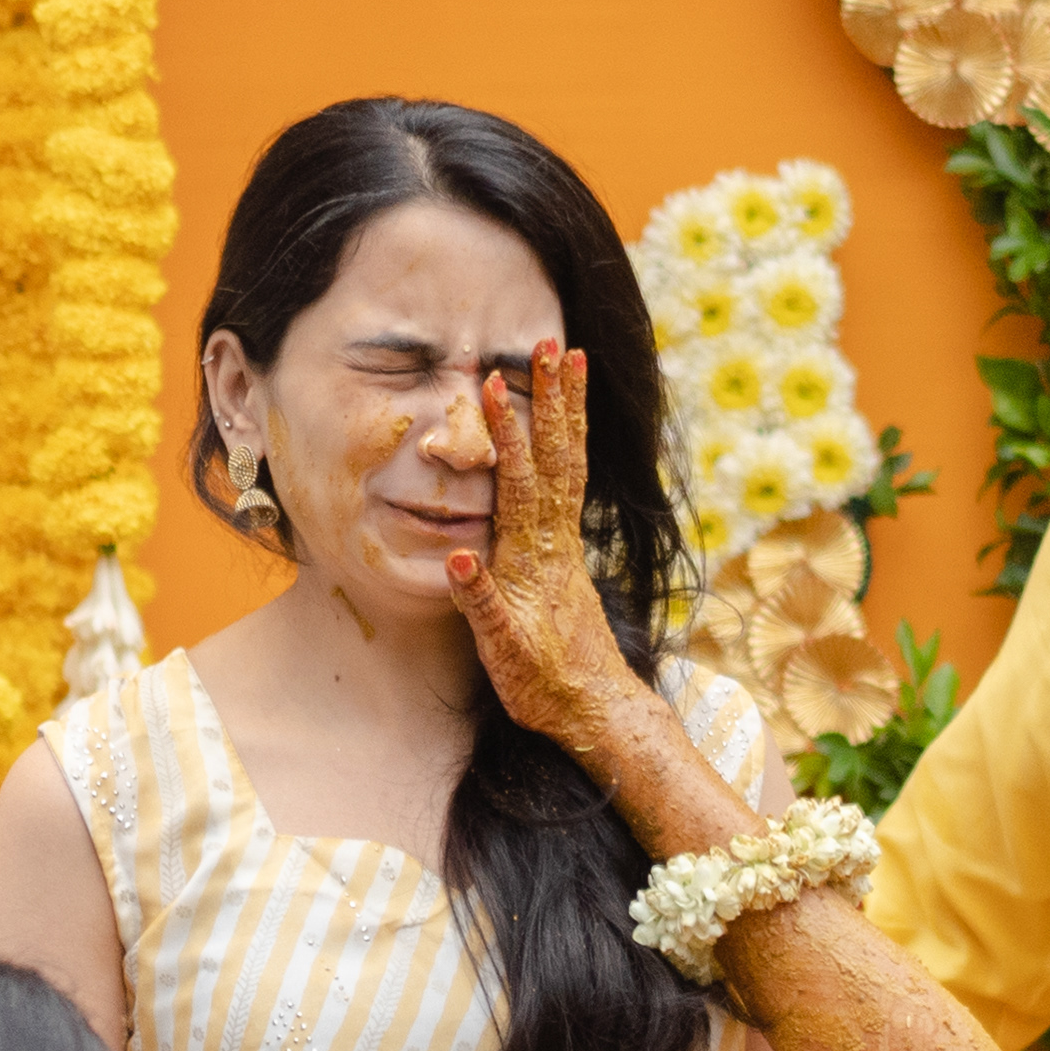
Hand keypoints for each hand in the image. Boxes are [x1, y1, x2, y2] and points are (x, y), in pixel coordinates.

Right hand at [446, 341, 655, 760]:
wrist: (593, 707)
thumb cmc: (543, 682)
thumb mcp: (502, 649)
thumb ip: (479, 602)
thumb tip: (456, 558)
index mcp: (533, 556)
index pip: (518, 481)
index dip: (506, 433)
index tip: (491, 384)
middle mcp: (556, 539)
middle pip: (556, 455)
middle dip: (551, 397)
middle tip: (551, 342)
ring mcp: (567, 542)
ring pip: (569, 461)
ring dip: (567, 410)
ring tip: (570, 362)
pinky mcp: (570, 552)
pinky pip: (571, 482)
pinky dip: (568, 444)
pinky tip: (565, 427)